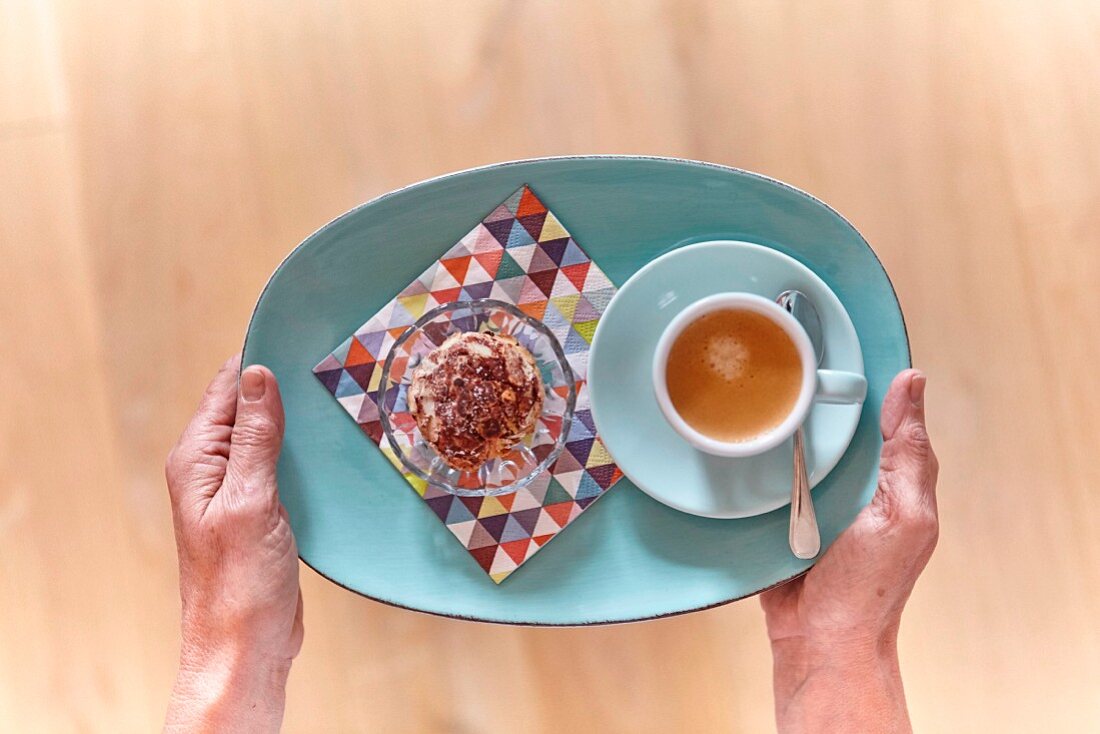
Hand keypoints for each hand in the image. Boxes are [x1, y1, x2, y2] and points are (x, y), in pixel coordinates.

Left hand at [164, 356, 302, 732]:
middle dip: (285, 386)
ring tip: (341, 397)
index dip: (260, 360)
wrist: (246, 645)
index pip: (227, 388)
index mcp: (197, 459)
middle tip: (333, 364)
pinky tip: (335, 446)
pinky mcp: (262, 510)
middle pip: (249, 408)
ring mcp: (238, 490)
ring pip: (270, 436)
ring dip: (299, 420)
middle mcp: (212, 469)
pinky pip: (283, 465)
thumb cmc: (239, 582)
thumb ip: (253, 437)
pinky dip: (306, 452)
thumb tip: (257, 374)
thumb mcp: (250, 500)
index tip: (302, 335)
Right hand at [759, 369, 938, 732]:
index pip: (885, 415)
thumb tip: (912, 382)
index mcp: (893, 479)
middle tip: (787, 361)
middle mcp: (854, 483)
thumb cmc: (869, 587)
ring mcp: (812, 497)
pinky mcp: (777, 510)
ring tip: (755, 387)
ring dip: (779, 424)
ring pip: (796, 444)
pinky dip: (756, 457)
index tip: (840, 343)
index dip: (868, 381)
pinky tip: (739, 434)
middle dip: (814, 396)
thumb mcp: (903, 514)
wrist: (818, 640)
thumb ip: (908, 452)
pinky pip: (767, 473)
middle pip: (834, 424)